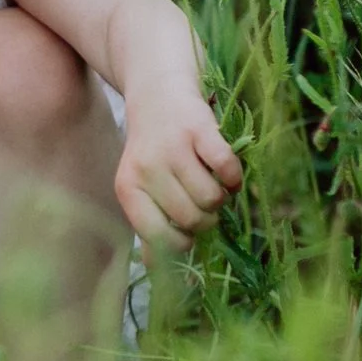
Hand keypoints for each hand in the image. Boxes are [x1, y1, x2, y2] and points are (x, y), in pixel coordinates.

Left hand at [112, 96, 242, 249]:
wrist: (157, 93)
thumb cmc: (152, 150)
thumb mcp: (140, 185)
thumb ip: (149, 223)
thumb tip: (157, 267)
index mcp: (127, 187)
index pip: (157, 236)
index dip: (180, 242)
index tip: (187, 232)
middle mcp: (147, 168)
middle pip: (192, 219)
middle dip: (205, 217)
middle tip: (201, 200)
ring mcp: (173, 148)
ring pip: (212, 199)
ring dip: (220, 197)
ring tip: (210, 182)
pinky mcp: (200, 129)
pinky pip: (228, 170)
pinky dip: (234, 177)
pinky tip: (225, 170)